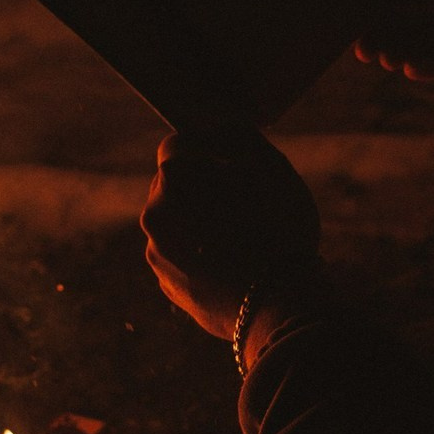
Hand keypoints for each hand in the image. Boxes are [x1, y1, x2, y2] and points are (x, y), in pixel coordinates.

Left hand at [140, 129, 319, 338]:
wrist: (279, 304)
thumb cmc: (279, 226)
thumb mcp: (271, 165)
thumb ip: (237, 136)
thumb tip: (217, 130)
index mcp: (174, 175)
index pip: (178, 145)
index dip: (207, 151)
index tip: (232, 166)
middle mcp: (154, 212)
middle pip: (174, 185)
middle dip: (199, 188)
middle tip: (242, 206)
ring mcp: (157, 253)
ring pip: (176, 224)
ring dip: (198, 224)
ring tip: (241, 240)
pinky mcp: (167, 286)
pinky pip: (181, 259)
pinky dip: (199, 257)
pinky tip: (233, 266)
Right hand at [355, 0, 433, 94]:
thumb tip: (379, 0)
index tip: (354, 13)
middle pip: (400, 19)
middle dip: (381, 32)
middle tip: (363, 46)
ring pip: (412, 46)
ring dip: (397, 52)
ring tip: (386, 58)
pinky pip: (432, 68)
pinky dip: (420, 68)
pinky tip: (411, 69)